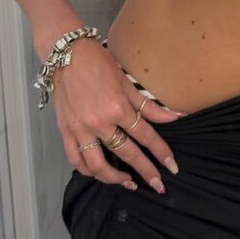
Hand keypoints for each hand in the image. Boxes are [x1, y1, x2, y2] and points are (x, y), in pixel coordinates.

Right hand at [51, 38, 182, 192]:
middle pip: (126, 154)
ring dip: (115, 179)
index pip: (145, 136)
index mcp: (117, 108)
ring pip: (98, 165)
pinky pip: (76, 160)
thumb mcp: (127, 81)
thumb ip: (148, 104)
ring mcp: (80, 130)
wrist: (66, 54)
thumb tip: (174, 116)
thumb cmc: (98, 63)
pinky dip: (88, 171)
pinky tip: (99, 173)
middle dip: (145, 171)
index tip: (171, 166)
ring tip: (129, 183)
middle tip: (158, 184)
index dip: (160, 152)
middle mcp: (99, 122)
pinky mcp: (66, 132)